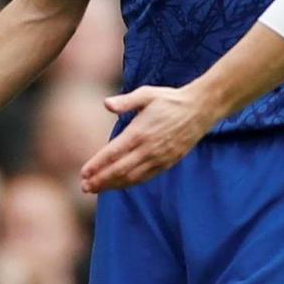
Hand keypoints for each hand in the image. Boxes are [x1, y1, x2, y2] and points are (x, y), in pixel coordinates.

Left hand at [79, 85, 217, 192]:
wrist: (200, 109)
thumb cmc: (171, 100)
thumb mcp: (147, 94)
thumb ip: (126, 101)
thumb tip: (106, 104)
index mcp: (140, 131)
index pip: (113, 153)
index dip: (97, 164)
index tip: (83, 172)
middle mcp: (149, 148)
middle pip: (120, 169)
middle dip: (101, 180)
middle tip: (85, 187)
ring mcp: (160, 158)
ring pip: (132, 177)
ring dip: (113, 185)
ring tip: (97, 189)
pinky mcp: (169, 162)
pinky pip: (146, 177)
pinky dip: (131, 183)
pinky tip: (120, 185)